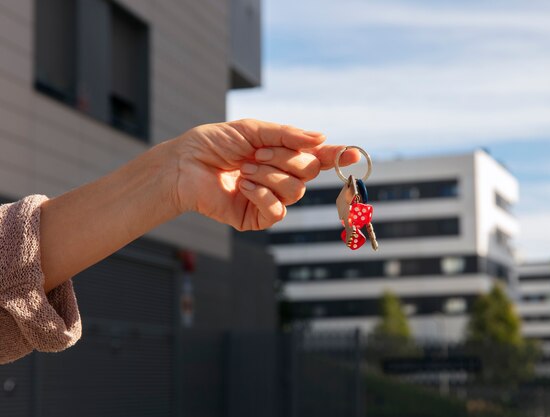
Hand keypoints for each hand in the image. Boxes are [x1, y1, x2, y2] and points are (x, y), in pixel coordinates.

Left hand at [171, 119, 359, 230]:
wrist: (185, 164)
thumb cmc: (216, 143)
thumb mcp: (254, 129)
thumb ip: (289, 134)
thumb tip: (323, 138)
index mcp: (284, 155)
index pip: (318, 157)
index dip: (337, 155)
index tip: (354, 152)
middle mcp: (282, 177)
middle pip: (309, 172)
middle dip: (283, 158)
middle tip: (256, 153)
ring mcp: (272, 199)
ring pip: (295, 190)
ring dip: (268, 175)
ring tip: (244, 168)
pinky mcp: (258, 218)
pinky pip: (278, 210)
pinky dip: (260, 194)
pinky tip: (241, 186)